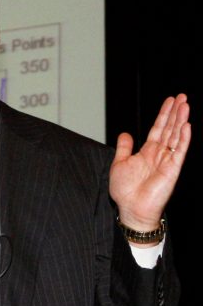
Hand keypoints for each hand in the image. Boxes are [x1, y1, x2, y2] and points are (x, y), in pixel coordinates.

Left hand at [110, 94, 190, 231]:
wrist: (131, 209)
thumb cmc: (125, 190)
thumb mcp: (120, 163)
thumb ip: (125, 148)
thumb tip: (125, 133)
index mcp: (147, 152)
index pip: (158, 128)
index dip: (164, 114)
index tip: (171, 101)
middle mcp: (159, 154)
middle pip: (170, 129)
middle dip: (176, 113)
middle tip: (183, 97)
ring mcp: (167, 161)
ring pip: (176, 136)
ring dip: (181, 121)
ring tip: (186, 105)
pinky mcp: (172, 170)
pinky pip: (179, 152)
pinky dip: (183, 139)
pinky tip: (186, 126)